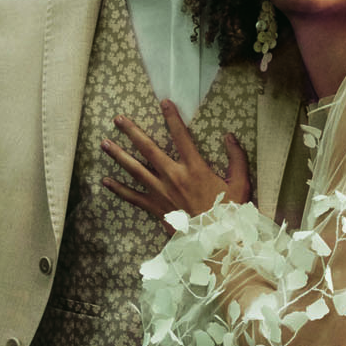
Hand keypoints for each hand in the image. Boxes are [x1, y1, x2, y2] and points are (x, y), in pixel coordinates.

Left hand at [101, 100, 251, 225]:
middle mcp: (174, 177)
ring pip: (135, 170)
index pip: (181, 136)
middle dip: (132, 132)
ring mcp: (162, 193)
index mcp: (195, 169)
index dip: (172, 118)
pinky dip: (119, 189)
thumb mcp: (240, 184)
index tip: (164, 102)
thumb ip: (237, 158)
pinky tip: (106, 181)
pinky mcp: (156, 209)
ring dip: (119, 155)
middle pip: (148, 149)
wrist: (216, 243)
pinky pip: (133, 197)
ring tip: (104, 143)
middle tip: (118, 119)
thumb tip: (230, 136)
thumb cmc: (229, 214)